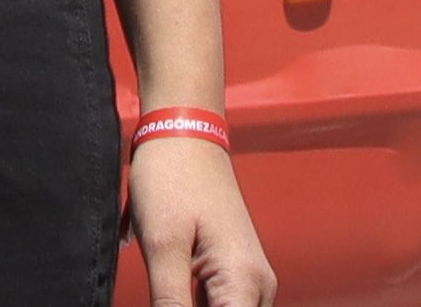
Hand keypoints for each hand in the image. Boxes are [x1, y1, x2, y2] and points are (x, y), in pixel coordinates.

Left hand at [126, 136, 275, 306]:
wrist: (184, 131)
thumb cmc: (172, 178)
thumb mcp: (162, 247)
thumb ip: (170, 305)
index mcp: (244, 282)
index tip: (169, 304)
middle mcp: (258, 286)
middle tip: (165, 293)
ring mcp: (249, 281)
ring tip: (167, 289)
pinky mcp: (235, 274)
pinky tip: (170, 294)